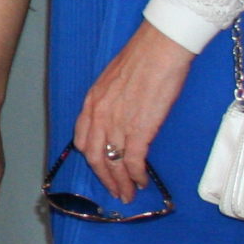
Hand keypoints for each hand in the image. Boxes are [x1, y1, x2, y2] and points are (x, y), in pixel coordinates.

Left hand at [72, 22, 195, 201]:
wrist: (159, 50)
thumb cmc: (142, 59)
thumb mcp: (113, 81)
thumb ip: (110, 101)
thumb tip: (119, 116)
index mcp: (92, 103)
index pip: (83, 140)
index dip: (92, 159)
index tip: (102, 169)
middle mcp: (99, 116)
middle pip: (95, 158)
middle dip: (105, 178)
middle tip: (116, 191)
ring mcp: (118, 124)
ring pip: (113, 163)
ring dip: (122, 182)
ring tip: (129, 193)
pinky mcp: (139, 130)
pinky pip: (133, 161)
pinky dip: (136, 176)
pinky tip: (142, 182)